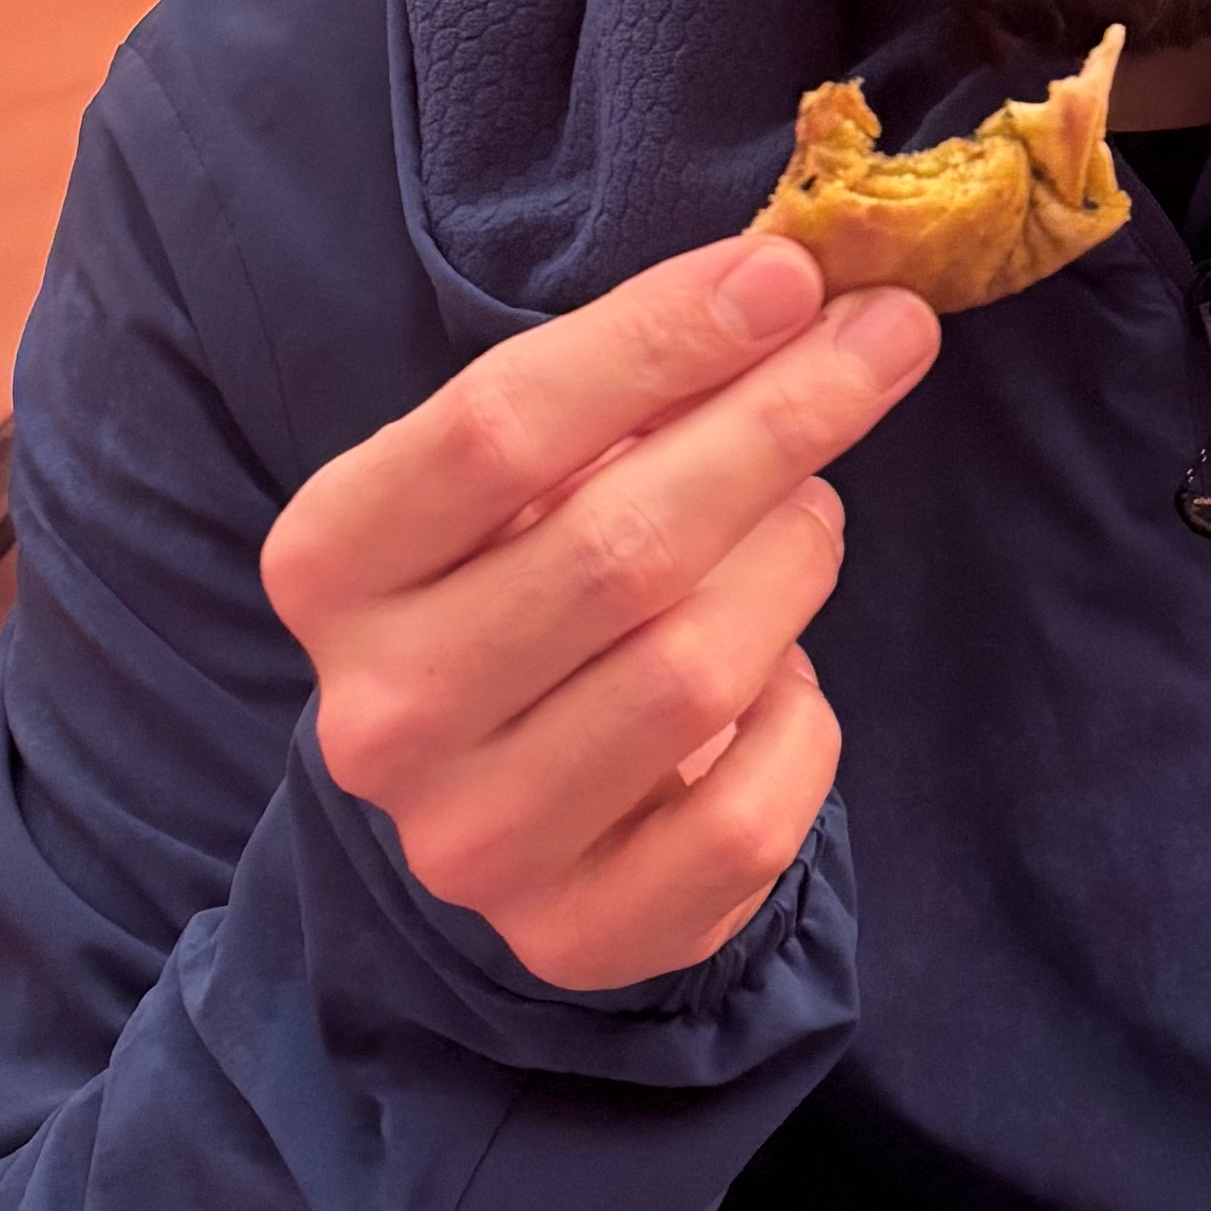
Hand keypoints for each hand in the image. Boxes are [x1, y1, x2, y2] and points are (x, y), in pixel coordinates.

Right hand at [265, 239, 938, 989]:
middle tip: (880, 344)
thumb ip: (620, 389)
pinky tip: (788, 673)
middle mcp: (379, 714)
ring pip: (695, 672)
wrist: (486, 796)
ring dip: (794, 560)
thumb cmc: (514, 581)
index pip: (496, 426)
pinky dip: (803, 721)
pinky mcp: (576, 936)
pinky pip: (750, 814)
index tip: (787, 275)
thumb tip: (788, 289)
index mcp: (329, 565)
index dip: (658, 339)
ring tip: (812, 507)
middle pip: (617, 546)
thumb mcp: (518, 477)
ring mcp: (471, 843)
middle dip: (778, 423)